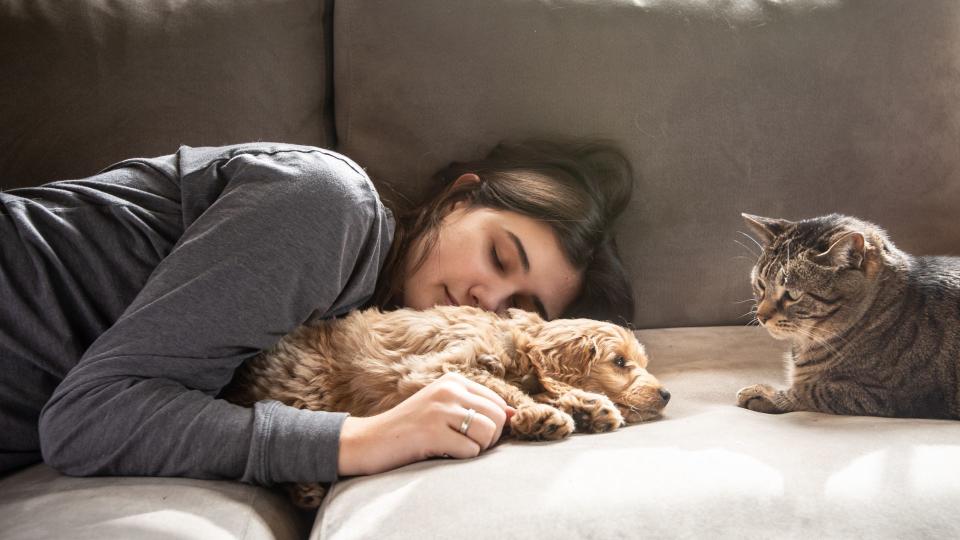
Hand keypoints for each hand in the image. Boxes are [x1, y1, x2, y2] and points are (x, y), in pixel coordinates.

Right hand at [337, 372, 514, 475]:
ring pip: (488, 432)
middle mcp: (448, 390)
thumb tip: (514, 415)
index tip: (472, 436)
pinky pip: (471, 450)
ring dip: (476, 449)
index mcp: (452, 381)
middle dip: (489, 439)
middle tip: (465, 446)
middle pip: (497, 417)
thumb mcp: (441, 410)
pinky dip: (461, 459)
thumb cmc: (408, 430)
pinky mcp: (433, 432)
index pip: (497, 403)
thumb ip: (474, 408)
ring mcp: (440, 409)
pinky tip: (441, 454)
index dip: (493, 425)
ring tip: (453, 449)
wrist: (367, 441)